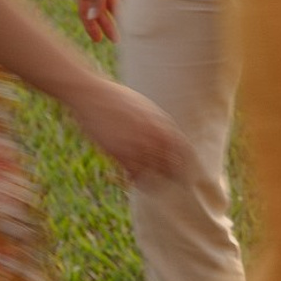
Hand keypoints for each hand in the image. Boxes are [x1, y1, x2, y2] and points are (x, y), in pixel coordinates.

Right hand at [66, 73, 190, 183]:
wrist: (92, 95)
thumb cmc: (118, 99)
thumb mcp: (146, 108)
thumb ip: (159, 124)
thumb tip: (167, 138)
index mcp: (164, 123)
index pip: (185, 151)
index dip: (188, 165)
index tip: (186, 173)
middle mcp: (154, 135)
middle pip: (173, 165)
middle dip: (174, 177)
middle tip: (171, 185)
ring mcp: (138, 144)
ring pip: (155, 173)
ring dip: (155, 182)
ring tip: (152, 186)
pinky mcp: (120, 152)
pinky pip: (135, 174)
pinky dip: (136, 180)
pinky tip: (133, 179)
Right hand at [76, 0, 129, 43]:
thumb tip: (92, 17)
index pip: (85, 12)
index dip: (91, 27)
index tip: (98, 40)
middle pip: (100, 11)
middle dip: (107, 25)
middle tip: (116, 39)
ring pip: (112, 4)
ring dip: (118, 16)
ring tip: (127, 29)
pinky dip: (126, 3)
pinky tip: (133, 13)